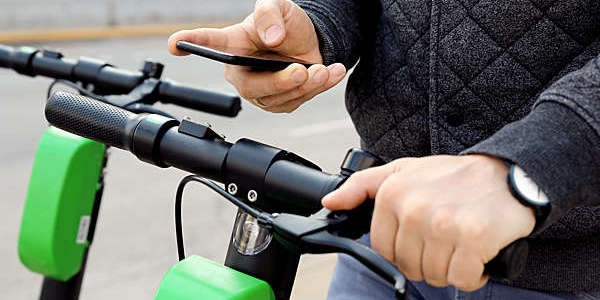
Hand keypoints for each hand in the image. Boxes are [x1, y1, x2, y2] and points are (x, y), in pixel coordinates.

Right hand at [168, 0, 346, 112]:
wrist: (310, 40)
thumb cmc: (285, 22)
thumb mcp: (279, 7)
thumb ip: (270, 15)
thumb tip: (271, 36)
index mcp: (233, 44)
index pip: (210, 43)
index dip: (192, 42)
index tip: (174, 44)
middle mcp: (243, 72)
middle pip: (252, 88)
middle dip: (280, 82)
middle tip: (301, 71)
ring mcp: (262, 90)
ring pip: (280, 99)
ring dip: (306, 86)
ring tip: (323, 69)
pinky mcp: (282, 101)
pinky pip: (300, 100)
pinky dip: (320, 87)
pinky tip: (331, 72)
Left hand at [323, 155, 534, 290]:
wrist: (507, 174)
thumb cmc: (453, 177)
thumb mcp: (402, 171)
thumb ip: (361, 186)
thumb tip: (329, 202)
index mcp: (392, 194)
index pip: (382, 249)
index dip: (403, 249)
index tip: (421, 236)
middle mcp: (415, 208)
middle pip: (409, 266)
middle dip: (428, 259)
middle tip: (446, 237)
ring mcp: (444, 224)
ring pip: (435, 275)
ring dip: (451, 267)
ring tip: (461, 242)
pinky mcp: (474, 237)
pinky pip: (462, 279)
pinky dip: (473, 274)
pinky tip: (478, 252)